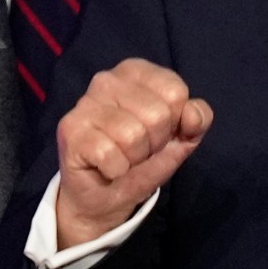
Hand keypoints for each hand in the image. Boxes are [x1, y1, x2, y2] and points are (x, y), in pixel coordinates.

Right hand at [53, 58, 212, 247]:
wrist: (104, 196)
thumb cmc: (141, 160)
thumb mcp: (180, 139)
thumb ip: (197, 120)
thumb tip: (192, 114)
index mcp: (136, 72)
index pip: (175, 92)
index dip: (174, 123)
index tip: (158, 133)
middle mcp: (107, 80)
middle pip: (157, 114)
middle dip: (154, 144)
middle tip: (137, 150)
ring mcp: (85, 103)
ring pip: (133, 136)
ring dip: (134, 159)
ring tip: (122, 158)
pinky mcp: (70, 130)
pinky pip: (111, 155)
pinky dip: (116, 170)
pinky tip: (106, 167)